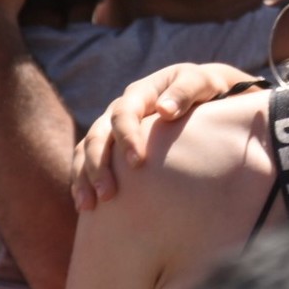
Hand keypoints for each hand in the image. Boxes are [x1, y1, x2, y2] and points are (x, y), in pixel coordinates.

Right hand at [70, 62, 257, 208]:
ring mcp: (113, 127)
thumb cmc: (205, 89)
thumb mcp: (200, 83)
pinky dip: (82, 181)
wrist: (204, 95)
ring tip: (88, 206)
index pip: (123, 113)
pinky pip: (86, 161)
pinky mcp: (112, 145)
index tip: (137, 163)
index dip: (126, 137)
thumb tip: (164, 110)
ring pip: (86, 149)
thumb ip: (184, 92)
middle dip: (99, 165)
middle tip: (108, 195)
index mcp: (141, 93)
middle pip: (98, 135)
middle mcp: (121, 109)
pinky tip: (86, 205)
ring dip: (84, 177)